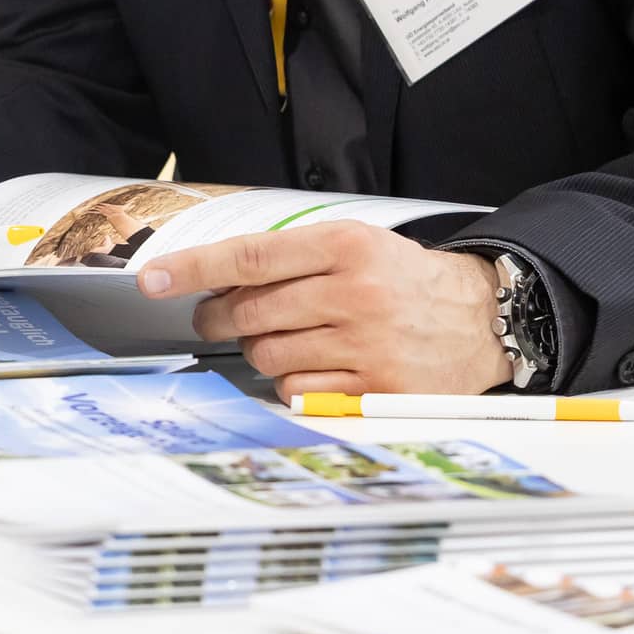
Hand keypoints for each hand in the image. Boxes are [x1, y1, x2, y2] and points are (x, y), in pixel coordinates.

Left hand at [140, 221, 512, 398]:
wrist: (481, 319)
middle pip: (250, 311)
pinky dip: (290, 381)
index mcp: (345, 246)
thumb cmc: (402, 278)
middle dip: (217, 318)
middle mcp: (354, 293)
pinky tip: (312, 365)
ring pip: (267, 354)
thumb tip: (213, 282)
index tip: (151, 280)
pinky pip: (298, 390)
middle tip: (212, 319)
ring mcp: (366, 344)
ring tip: (281, 338)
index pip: (250, 257)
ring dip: (258, 349)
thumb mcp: (354, 243)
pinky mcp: (376, 388)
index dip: (193, 269)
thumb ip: (289, 257)